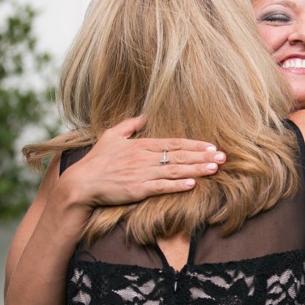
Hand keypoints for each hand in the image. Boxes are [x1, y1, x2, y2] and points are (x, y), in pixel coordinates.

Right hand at [61, 116, 225, 207]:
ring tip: (215, 168)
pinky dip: (177, 185)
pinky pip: (161, 187)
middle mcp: (145, 158)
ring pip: (175, 170)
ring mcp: (142, 174)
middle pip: (179, 156)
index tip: (211, 146)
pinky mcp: (138, 189)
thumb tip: (145, 115)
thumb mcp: (112, 136)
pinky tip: (193, 184)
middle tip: (223, 157)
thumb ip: (130, 125)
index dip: (194, 145)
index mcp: (141, 145)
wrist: (81, 184)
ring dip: (197, 169)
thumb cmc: (96, 161)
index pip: (173, 143)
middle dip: (203, 156)